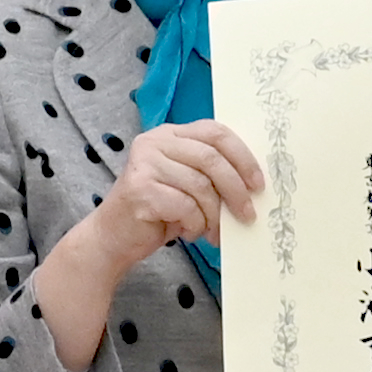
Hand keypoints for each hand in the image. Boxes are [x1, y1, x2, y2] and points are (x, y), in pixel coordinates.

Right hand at [38, 121, 264, 368]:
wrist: (113, 239)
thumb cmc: (157, 213)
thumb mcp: (187, 186)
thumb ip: (211, 175)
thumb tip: (253, 185)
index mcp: (170, 134)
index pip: (215, 132)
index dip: (243, 157)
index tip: (258, 183)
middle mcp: (155, 142)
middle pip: (211, 158)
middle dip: (236, 190)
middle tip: (248, 214)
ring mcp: (145, 164)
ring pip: (200, 186)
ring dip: (214, 215)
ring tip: (212, 232)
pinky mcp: (140, 189)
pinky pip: (185, 206)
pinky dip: (195, 224)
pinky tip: (190, 233)